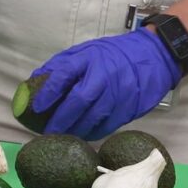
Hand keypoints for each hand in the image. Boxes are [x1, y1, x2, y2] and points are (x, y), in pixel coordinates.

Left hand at [31, 28, 182, 139]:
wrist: (153, 56)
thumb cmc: (112, 55)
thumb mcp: (86, 51)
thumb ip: (61, 65)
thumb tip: (34, 83)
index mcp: (89, 58)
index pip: (64, 74)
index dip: (48, 92)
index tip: (36, 107)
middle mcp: (104, 75)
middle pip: (79, 100)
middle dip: (61, 119)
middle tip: (48, 132)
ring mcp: (119, 92)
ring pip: (94, 117)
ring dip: (76, 130)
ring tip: (63, 137)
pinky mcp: (130, 107)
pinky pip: (108, 125)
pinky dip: (93, 133)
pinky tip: (83, 135)